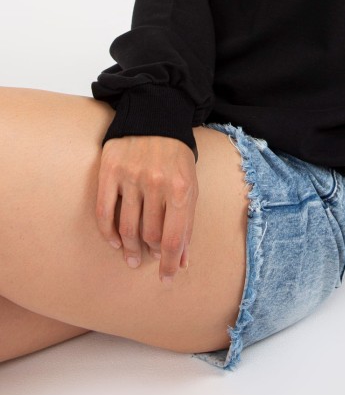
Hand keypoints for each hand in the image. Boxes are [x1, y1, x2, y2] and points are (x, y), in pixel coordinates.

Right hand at [96, 135, 198, 285]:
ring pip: (126, 227)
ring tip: (132, 258)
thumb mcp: (191, 185)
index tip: (167, 278)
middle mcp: (156, 183)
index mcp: (182, 188)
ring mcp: (131, 177)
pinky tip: (114, 242)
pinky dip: (108, 233)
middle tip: (150, 259)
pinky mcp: (109, 171)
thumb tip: (182, 261)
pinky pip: (104, 212)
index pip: (173, 238)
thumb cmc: (176, 157)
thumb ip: (187, 223)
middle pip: (149, 235)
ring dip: (129, 249)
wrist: (155, 116)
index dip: (170, 263)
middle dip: (151, 253)